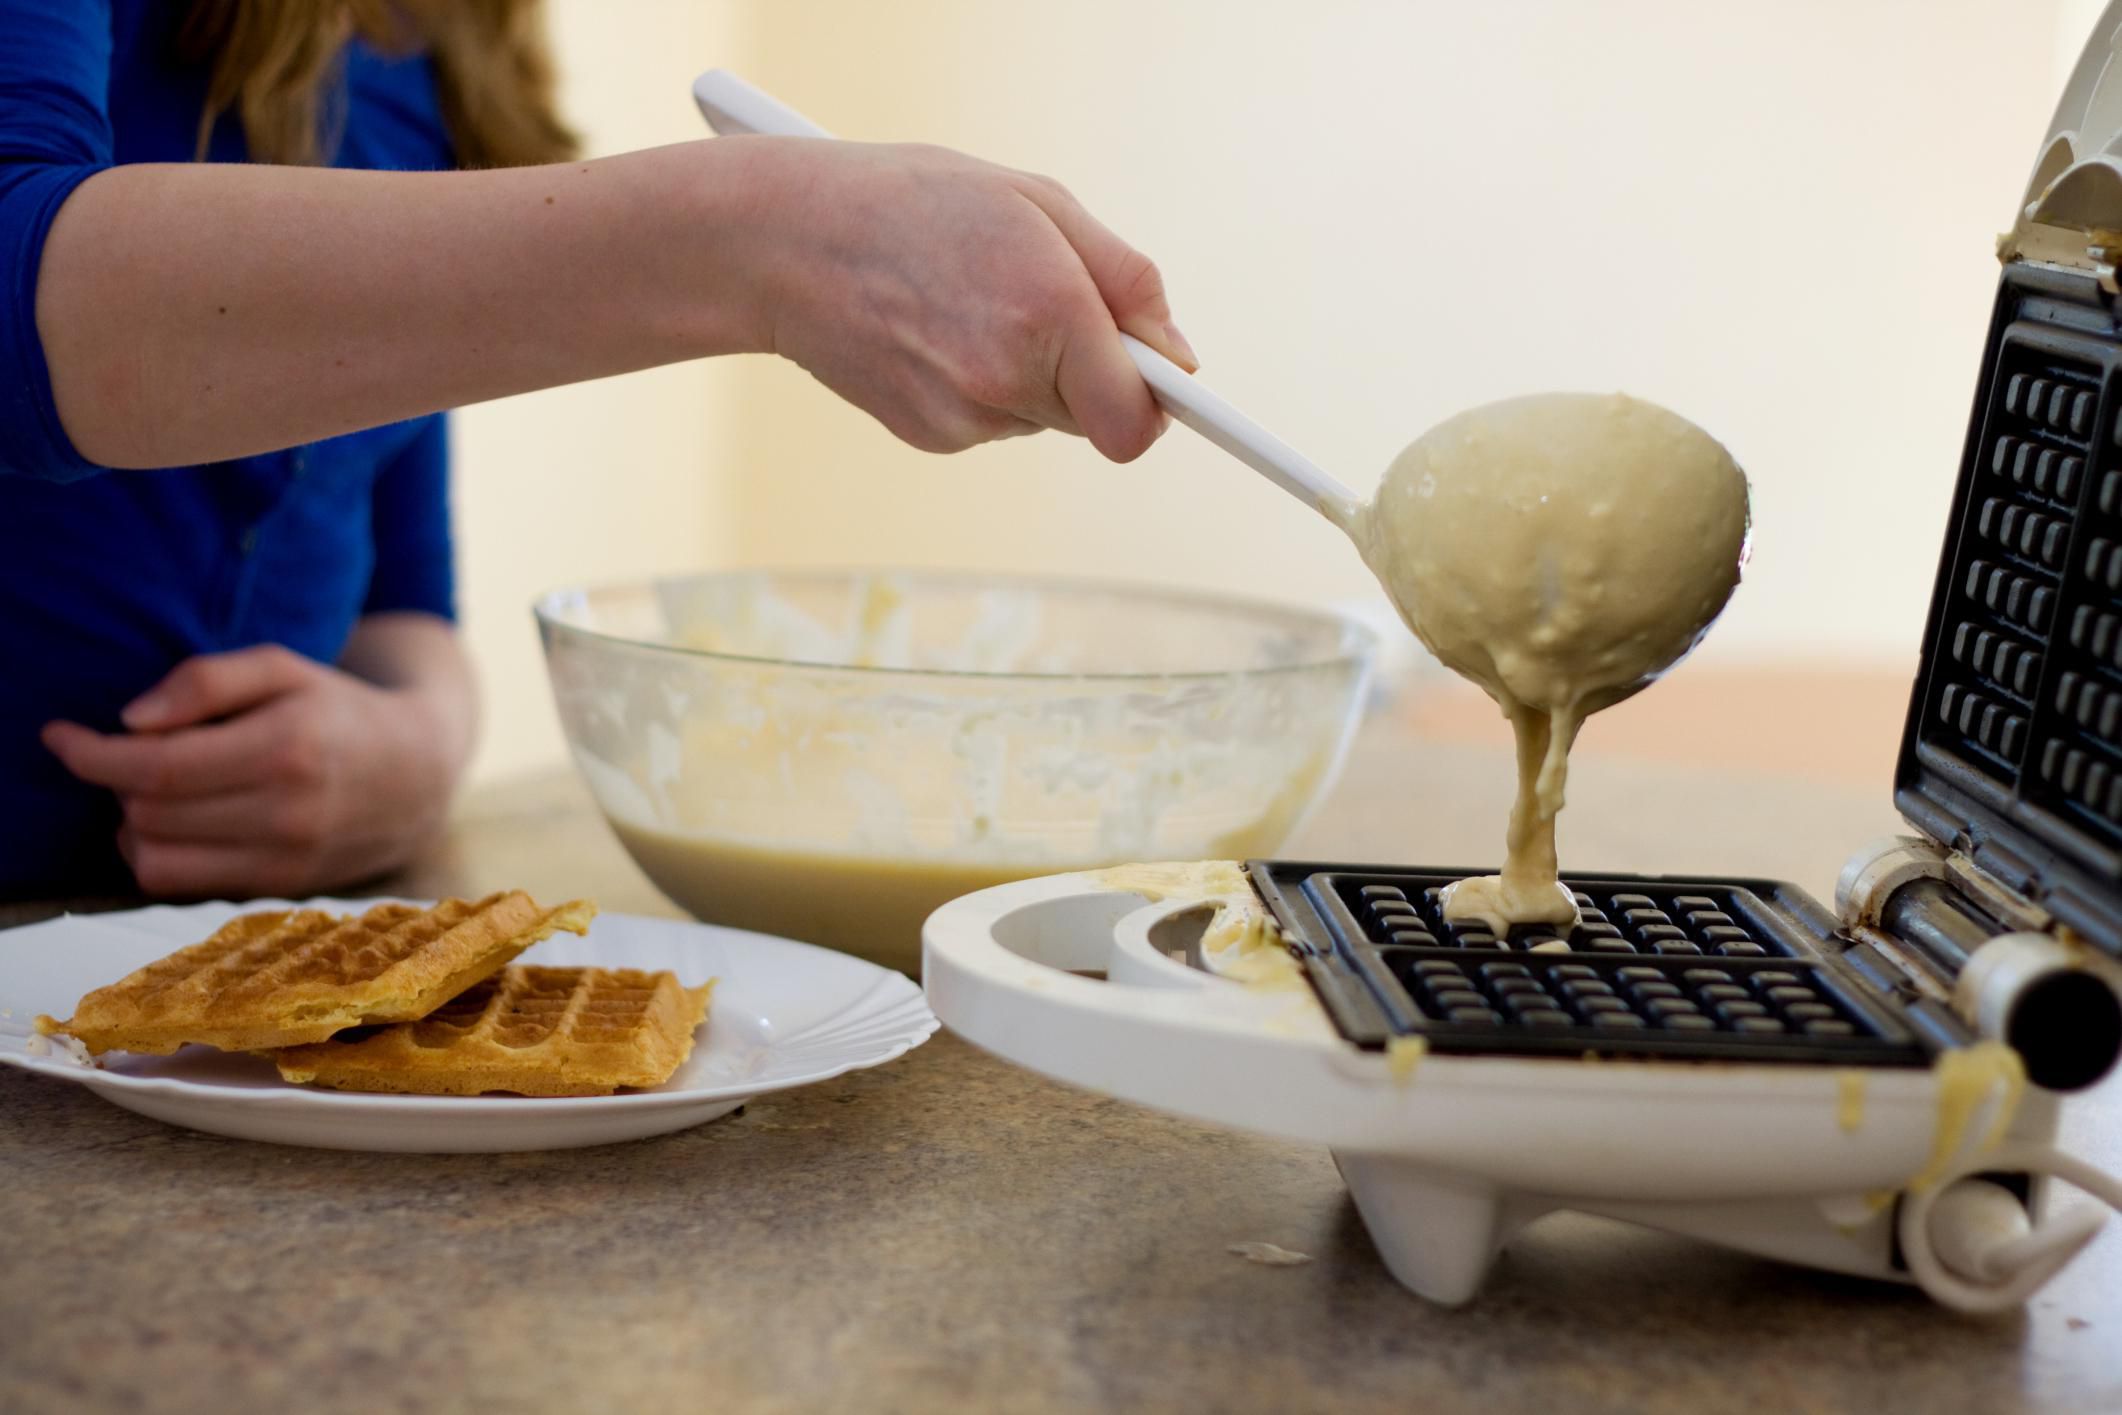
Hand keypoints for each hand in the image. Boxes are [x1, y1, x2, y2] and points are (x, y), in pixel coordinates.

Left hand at [42, 645, 465, 897]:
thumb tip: (131, 720)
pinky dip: (158, 853)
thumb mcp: (284, 668)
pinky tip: (177, 822)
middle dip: (119, 780)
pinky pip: (181, 883)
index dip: (92, 753)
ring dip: (133, 821)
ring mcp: (285, 858)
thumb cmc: (339, 711)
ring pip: (155, 857)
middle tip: (135, 752)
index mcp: (286, 746)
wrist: (418, 774)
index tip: (60, 735)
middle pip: (149, 811)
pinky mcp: (278, 887)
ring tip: (155, 790)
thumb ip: (206, 678)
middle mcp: (287, 811)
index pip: (158, 766)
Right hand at [734, 137, 1194, 460]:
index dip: (1158, 405)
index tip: (1173, 394)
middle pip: (1098, 415)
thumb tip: (1175, 357)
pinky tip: (937, 330)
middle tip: (1040, 299)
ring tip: (970, 300)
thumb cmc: (915, 203)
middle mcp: (1007, 378)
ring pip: (1044, 415)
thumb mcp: (1039, 203)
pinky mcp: (930, 436)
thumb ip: (1125, 280)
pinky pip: (993, 420)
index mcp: (1049, 310)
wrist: (784, 242)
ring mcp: (963, 418)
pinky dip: (983, 382)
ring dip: (1032, 370)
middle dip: (1091, 369)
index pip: (1137, 418)